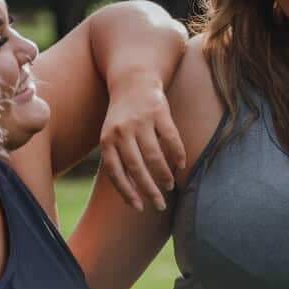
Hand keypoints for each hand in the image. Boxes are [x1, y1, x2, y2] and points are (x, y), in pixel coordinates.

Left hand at [99, 71, 186, 211]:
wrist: (133, 81)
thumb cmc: (122, 117)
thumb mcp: (112, 136)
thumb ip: (118, 160)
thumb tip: (130, 195)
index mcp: (107, 139)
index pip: (116, 172)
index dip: (127, 192)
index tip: (139, 208)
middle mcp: (122, 131)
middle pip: (136, 167)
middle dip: (149, 189)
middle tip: (160, 205)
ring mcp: (141, 121)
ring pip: (154, 155)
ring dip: (164, 174)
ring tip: (170, 185)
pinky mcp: (160, 112)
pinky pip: (171, 138)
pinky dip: (178, 154)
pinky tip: (181, 165)